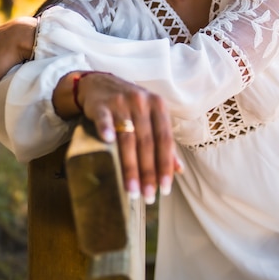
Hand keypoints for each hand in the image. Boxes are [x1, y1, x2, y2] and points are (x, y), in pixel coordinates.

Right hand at [54, 71, 183, 203]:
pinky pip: (104, 118)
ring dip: (129, 165)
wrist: (99, 83)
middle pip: (146, 142)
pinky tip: (108, 142)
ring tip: (131, 190)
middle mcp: (141, 102)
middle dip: (147, 172)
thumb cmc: (129, 105)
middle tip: (147, 196)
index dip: (165, 165)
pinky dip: (106, 129)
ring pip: (127, 137)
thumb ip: (163, 141)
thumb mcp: (150, 116)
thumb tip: (179, 170)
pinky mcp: (101, 104)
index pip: (165, 140)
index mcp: (158, 106)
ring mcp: (121, 102)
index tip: (165, 189)